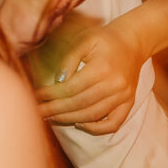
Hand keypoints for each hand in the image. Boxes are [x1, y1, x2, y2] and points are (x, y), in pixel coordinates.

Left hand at [35, 16, 142, 134]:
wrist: (132, 41)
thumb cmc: (103, 39)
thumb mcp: (84, 40)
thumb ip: (69, 59)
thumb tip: (58, 81)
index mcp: (101, 68)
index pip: (71, 88)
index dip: (51, 94)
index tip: (35, 97)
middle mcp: (114, 85)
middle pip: (80, 104)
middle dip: (56, 109)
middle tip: (38, 112)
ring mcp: (123, 96)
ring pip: (93, 115)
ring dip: (70, 118)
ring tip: (51, 117)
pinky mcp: (129, 102)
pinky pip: (114, 123)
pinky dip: (97, 128)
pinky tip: (80, 124)